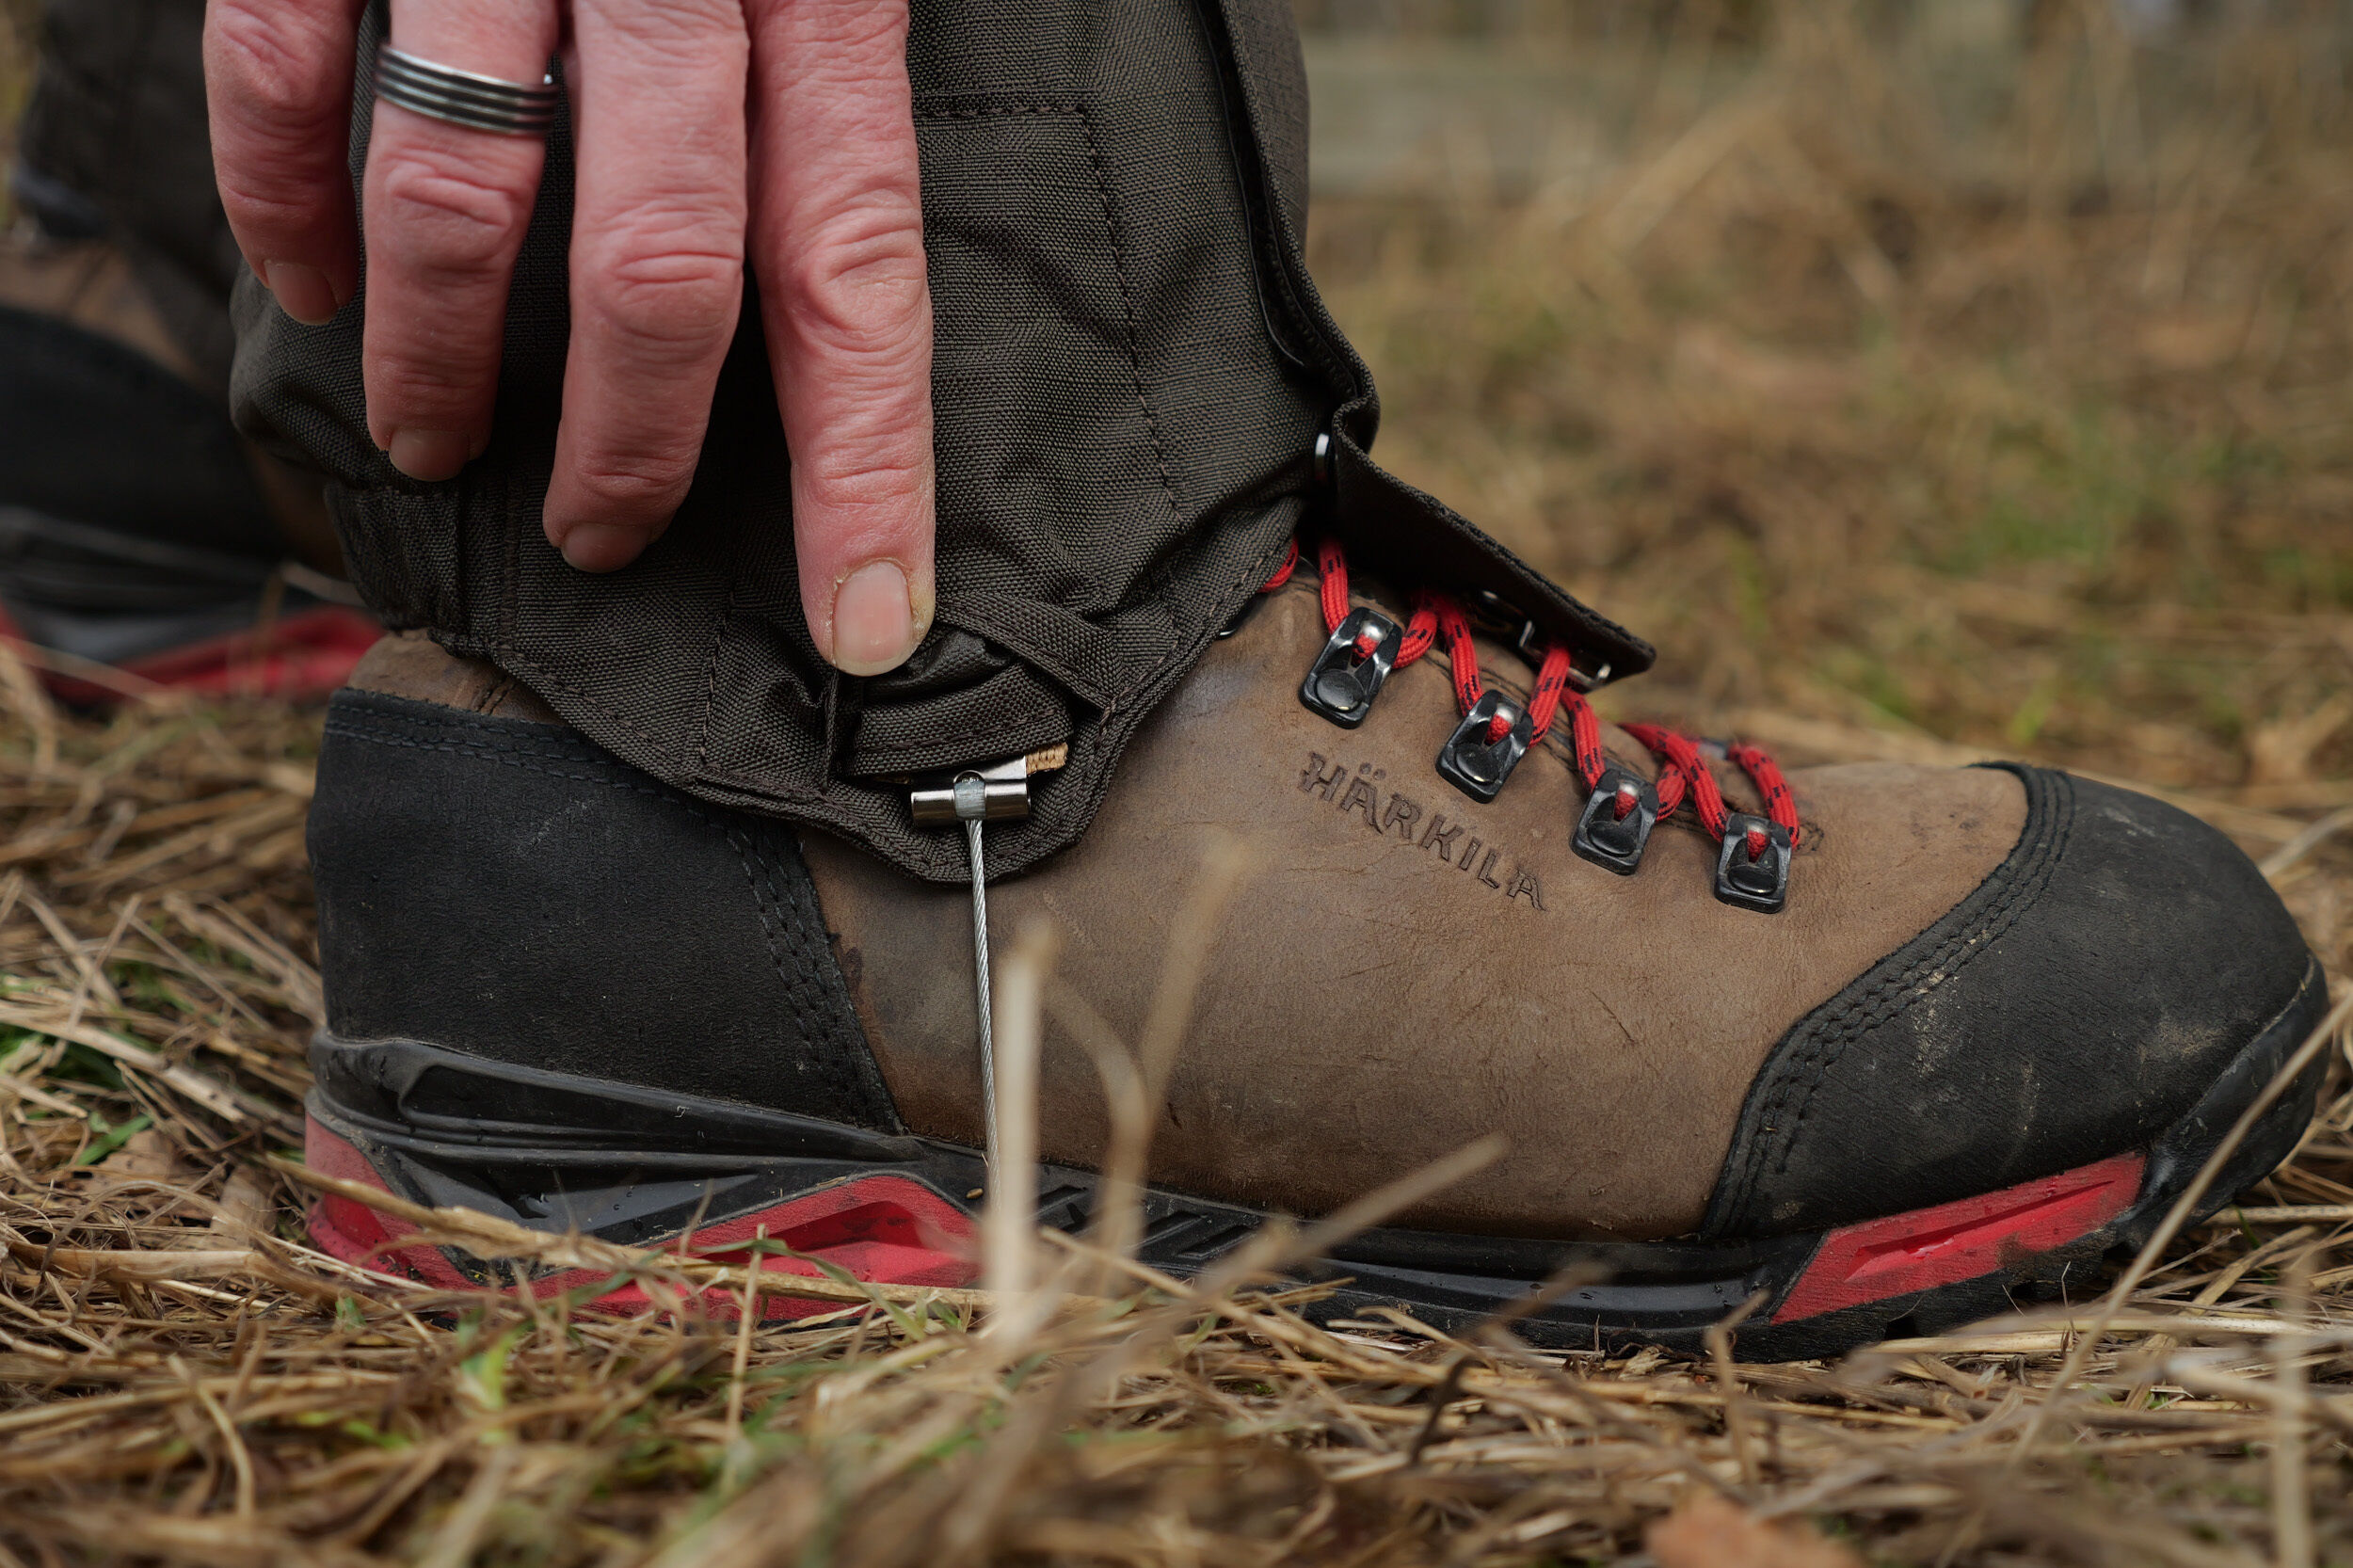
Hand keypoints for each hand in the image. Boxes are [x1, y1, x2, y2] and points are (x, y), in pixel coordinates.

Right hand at [204, 0, 936, 675]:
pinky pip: (289, 72)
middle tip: (602, 537)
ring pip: (462, 192)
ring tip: (437, 443)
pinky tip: (315, 282)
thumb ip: (849, 74)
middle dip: (631, 447)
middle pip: (662, 267)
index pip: (860, 272)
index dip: (868, 470)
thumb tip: (859, 280)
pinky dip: (285, 201)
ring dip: (442, 360)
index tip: (867, 627)